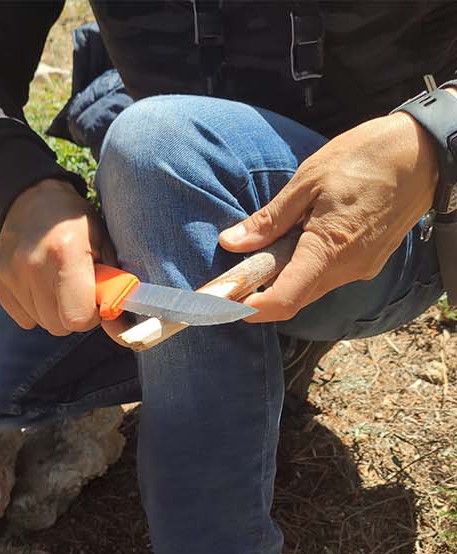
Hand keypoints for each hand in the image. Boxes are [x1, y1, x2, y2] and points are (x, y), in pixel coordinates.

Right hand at [0, 178, 114, 335]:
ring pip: (40, 322)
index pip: (77, 318)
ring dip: (53, 310)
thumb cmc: (77, 223)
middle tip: (77, 289)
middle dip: (72, 314)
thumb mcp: (105, 245)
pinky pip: (22, 318)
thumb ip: (114, 287)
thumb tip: (121, 331)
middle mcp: (31, 266)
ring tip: (56, 281)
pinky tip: (38, 283)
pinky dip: (34, 307)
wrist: (33, 198)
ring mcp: (9, 274)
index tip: (94, 299)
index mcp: (65, 254)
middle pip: (57, 326)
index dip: (91, 315)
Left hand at [218, 106, 442, 321]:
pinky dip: (305, 268)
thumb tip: (232, 242)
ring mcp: (364, 266)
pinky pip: (330, 274)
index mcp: (330, 248)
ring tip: (260, 253)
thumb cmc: (367, 157)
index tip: (221, 302)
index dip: (249, 309)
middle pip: (295, 297)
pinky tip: (294, 242)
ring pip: (312, 287)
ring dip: (283, 279)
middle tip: (229, 278)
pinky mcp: (371, 259)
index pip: (285, 299)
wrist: (424, 151)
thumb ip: (270, 219)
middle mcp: (350, 267)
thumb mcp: (307, 181)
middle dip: (259, 294)